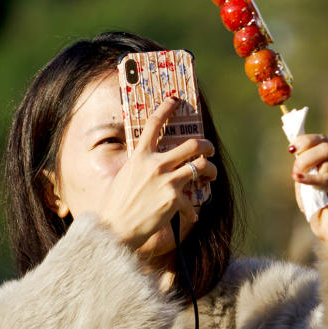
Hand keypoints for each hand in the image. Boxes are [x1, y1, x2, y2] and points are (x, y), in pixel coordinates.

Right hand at [99, 98, 215, 250]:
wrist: (116, 228)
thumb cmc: (117, 203)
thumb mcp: (125, 175)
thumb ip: (142, 165)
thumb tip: (155, 162)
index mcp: (140, 156)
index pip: (154, 124)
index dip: (166, 108)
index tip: (175, 100)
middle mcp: (156, 164)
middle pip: (193, 145)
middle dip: (207, 145)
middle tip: (210, 148)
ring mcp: (167, 181)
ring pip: (202, 166)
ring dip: (211, 170)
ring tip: (211, 174)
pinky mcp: (174, 199)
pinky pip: (192, 201)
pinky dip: (192, 210)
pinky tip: (191, 215)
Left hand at [289, 134, 327, 286]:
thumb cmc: (319, 206)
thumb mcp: (307, 181)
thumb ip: (304, 164)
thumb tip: (296, 149)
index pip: (323, 139)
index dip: (305, 141)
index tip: (290, 149)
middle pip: (326, 147)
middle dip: (305, 158)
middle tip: (294, 172)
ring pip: (327, 163)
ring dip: (310, 174)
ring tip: (305, 188)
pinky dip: (313, 180)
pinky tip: (300, 180)